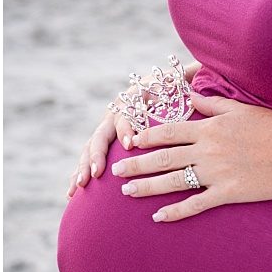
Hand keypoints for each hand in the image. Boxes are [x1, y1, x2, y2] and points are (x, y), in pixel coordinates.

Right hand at [66, 61, 201, 199]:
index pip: (126, 115)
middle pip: (102, 134)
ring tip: (79, 186)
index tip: (131, 144)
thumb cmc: (178, 88)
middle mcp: (115, 113)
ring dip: (83, 167)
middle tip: (97, 172)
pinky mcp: (105, 143)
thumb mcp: (182, 80)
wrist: (169, 88)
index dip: (126, 128)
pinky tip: (73, 193)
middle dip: (97, 155)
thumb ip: (189, 79)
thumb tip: (198, 80)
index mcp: (132, 99)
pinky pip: (89, 159)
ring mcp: (108, 129)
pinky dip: (80, 173)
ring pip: (90, 148)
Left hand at [112, 93, 271, 221]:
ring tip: (127, 192)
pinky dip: (175, 212)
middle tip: (116, 170)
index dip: (147, 136)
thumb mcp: (241, 109)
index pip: (169, 131)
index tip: (131, 140)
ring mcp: (215, 173)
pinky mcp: (227, 193)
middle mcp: (207, 150)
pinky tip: (158, 217)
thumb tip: (191, 95)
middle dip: (136, 164)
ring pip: (172, 181)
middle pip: (163, 158)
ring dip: (147, 187)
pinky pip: (195, 204)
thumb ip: (212, 104)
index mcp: (209, 129)